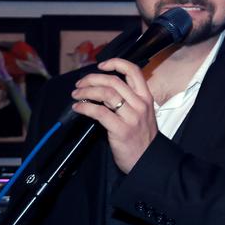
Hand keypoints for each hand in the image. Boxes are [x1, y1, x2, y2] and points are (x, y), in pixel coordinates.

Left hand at [71, 58, 157, 173]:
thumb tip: (104, 89)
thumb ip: (129, 101)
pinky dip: (85, 107)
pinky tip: (78, 108)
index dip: (116, 63)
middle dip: (92, 78)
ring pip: (106, 93)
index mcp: (146, 98)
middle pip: (114, 81)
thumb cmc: (142, 138)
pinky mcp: (121, 129)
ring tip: (76, 95)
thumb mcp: (143, 114)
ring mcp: (132, 117)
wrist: (148, 160)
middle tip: (81, 84)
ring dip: (86, 91)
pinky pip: (99, 112)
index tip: (101, 65)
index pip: (133, 71)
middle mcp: (140, 104)